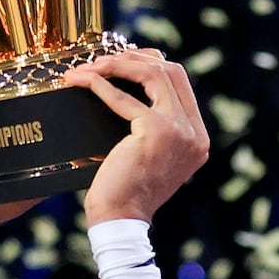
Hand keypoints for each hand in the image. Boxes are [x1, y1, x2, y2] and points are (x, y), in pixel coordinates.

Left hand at [69, 50, 209, 226]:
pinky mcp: (156, 132)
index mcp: (197, 137)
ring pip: (153, 74)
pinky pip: (124, 97)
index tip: (123, 61)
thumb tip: (132, 90)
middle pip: (172, 71)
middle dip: (136, 58)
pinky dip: (100, 85)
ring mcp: (179, 131)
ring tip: (90, 66)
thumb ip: (154, 126)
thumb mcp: (150, 154)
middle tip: (104, 59)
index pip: (180, 84)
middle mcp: (194, 133)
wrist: (121, 220)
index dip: (151, 65)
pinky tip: (81, 80)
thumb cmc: (126, 191)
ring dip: (118, 65)